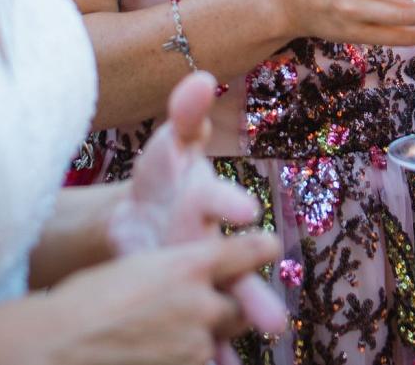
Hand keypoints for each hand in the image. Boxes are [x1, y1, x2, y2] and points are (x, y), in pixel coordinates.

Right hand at [44, 232, 285, 364]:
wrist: (62, 342)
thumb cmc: (87, 299)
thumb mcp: (138, 265)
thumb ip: (177, 270)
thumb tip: (195, 279)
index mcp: (189, 263)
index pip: (246, 253)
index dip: (262, 250)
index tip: (270, 248)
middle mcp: (202, 302)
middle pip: (240, 305)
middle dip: (229, 308)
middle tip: (204, 309)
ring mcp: (197, 343)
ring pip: (221, 340)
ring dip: (206, 338)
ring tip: (168, 334)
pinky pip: (204, 361)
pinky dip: (187, 355)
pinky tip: (156, 347)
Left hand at [113, 73, 281, 339]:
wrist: (141, 216)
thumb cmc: (166, 175)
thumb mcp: (171, 142)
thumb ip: (185, 113)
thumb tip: (201, 78)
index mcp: (208, 198)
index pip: (221, 199)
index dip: (229, 202)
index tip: (243, 211)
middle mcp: (214, 240)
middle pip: (238, 267)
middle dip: (253, 292)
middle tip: (273, 319)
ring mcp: (201, 272)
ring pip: (226, 303)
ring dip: (237, 328)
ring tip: (253, 349)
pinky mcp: (181, 295)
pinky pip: (198, 328)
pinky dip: (208, 351)